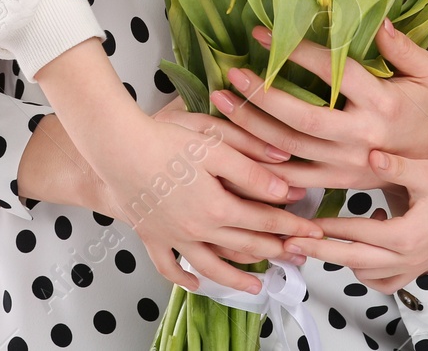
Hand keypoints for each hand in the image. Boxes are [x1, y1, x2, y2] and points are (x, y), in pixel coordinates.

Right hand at [86, 102, 325, 294]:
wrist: (116, 149)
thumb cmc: (164, 140)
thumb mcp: (214, 146)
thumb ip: (251, 169)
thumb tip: (284, 188)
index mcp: (217, 207)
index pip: (264, 220)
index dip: (290, 225)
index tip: (311, 229)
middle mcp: (197, 229)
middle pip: (244, 245)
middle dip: (275, 251)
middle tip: (298, 256)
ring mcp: (173, 236)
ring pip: (212, 265)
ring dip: (237, 278)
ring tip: (257, 287)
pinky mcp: (151, 235)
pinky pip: (169, 265)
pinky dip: (183, 278)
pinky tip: (196, 282)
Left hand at [210, 19, 427, 189]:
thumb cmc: (421, 108)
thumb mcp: (426, 73)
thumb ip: (402, 46)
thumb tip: (377, 19)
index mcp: (382, 103)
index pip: (335, 73)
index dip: (298, 53)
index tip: (264, 34)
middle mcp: (361, 137)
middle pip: (304, 119)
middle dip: (264, 96)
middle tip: (233, 74)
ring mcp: (346, 164)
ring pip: (290, 149)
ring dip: (252, 126)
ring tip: (222, 101)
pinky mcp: (335, 182)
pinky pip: (291, 177)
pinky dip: (261, 162)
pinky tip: (234, 143)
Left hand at [278, 87, 427, 291]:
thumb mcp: (425, 171)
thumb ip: (396, 166)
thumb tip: (372, 155)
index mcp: (408, 235)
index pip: (357, 237)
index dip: (327, 231)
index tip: (301, 225)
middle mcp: (409, 258)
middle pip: (354, 262)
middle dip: (321, 252)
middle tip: (291, 242)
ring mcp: (414, 266)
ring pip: (367, 275)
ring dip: (344, 260)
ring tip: (321, 240)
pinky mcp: (418, 266)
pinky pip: (385, 280)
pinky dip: (368, 270)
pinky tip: (361, 243)